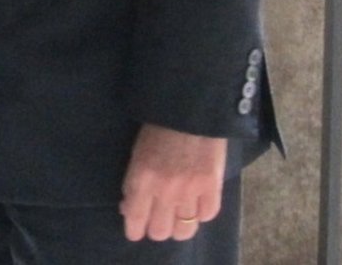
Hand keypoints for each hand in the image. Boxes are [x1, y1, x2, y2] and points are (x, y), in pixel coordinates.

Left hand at [119, 124, 225, 241]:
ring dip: (178, 225)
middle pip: (160, 231)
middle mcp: (165, 191)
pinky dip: (200, 213)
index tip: (134, 231)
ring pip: (184, 230)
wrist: (189, 109)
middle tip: (156, 221)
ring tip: (176, 217)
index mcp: (142, 179)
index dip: (134, 230)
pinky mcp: (213, 188)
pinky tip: (195, 205)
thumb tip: (128, 207)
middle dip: (155, 229)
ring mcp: (191, 191)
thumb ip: (133, 182)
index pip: (135, 219)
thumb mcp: (137, 153)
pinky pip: (207, 216)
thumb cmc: (157, 127)